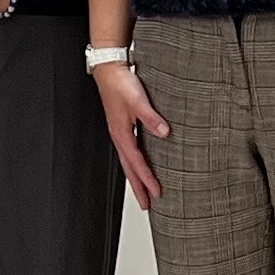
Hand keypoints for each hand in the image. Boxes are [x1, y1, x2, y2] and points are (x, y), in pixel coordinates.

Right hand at [93, 60, 166, 205]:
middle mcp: (119, 136)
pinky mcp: (122, 126)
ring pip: (128, 162)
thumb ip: (151, 118)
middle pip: (129, 169)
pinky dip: (136, 164)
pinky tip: (142, 166)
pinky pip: (130, 152)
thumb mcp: (138, 100)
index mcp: (121, 134)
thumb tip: (165, 133)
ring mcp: (120, 132)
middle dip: (138, 188)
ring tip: (144, 192)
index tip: (157, 193)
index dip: (147, 179)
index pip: (137, 163)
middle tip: (147, 205)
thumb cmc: (120, 83)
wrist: (109, 69)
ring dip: (136, 178)